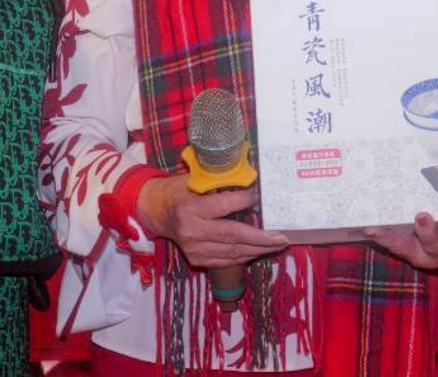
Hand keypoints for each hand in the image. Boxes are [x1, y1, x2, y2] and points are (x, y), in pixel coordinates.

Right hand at [135, 178, 288, 269]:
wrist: (155, 212)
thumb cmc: (178, 191)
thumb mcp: (193, 179)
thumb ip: (218, 181)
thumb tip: (249, 177)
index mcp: (190, 208)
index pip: (224, 205)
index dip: (245, 200)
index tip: (260, 195)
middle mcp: (192, 231)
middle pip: (233, 236)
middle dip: (261, 238)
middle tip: (282, 237)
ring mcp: (194, 249)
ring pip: (232, 252)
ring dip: (258, 249)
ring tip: (278, 244)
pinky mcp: (197, 259)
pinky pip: (226, 260)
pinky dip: (245, 256)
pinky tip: (260, 250)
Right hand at [365, 210, 437, 271]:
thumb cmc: (435, 228)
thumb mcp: (417, 224)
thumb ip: (404, 207)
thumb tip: (379, 169)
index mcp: (418, 248)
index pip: (398, 243)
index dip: (385, 238)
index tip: (372, 227)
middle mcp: (437, 253)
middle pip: (431, 245)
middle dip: (427, 231)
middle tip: (422, 216)